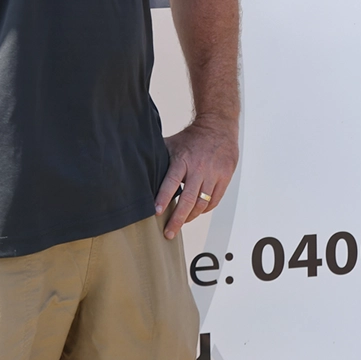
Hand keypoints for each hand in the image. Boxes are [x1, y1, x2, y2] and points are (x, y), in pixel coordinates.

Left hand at [155, 115, 238, 239]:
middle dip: (177, 219)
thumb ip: (158, 159)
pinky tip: (196, 212)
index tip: (156, 212)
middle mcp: (199, 167)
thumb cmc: (191, 137)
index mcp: (183, 159)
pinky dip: (204, 210)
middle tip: (168, 233)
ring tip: (181, 223)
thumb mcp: (172, 144)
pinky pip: (215, 200)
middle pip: (188, 199)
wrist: (218, 125)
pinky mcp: (225, 176)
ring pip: (202, 203)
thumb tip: (135, 170)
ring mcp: (214, 173)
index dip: (164, 198)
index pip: (171, 182)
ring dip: (190, 217)